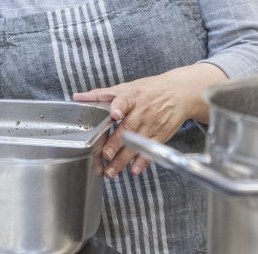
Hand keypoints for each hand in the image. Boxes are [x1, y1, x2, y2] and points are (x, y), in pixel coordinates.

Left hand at [72, 63, 226, 177]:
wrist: (179, 93)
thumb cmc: (149, 90)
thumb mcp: (127, 87)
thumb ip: (101, 95)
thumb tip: (77, 98)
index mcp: (133, 95)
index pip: (125, 100)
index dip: (119, 107)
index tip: (114, 115)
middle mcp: (144, 110)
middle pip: (129, 128)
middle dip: (116, 143)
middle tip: (106, 155)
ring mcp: (153, 124)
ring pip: (137, 143)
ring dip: (123, 159)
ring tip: (110, 170)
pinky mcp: (161, 136)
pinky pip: (150, 150)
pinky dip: (142, 161)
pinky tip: (133, 170)